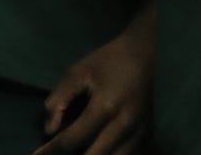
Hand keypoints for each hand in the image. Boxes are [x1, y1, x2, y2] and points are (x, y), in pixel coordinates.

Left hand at [33, 13, 152, 154]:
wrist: (150, 55)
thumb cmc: (110, 61)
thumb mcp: (77, 72)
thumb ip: (60, 100)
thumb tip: (49, 129)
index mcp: (105, 109)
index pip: (73, 140)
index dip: (52, 151)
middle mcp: (126, 127)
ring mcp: (142, 135)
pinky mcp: (152, 137)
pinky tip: (98, 151)